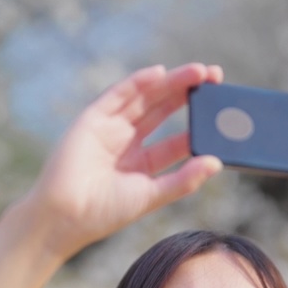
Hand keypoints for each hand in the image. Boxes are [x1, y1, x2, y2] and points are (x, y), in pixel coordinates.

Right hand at [25, 63, 224, 260]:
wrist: (64, 216)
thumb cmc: (105, 212)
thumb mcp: (151, 195)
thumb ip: (183, 180)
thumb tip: (217, 163)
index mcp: (144, 163)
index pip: (177, 140)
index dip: (199, 126)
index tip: (224, 115)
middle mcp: (128, 142)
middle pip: (164, 112)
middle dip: (189, 94)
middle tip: (217, 78)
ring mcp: (109, 129)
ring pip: (146, 99)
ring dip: (171, 83)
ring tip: (199, 72)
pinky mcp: (92, 120)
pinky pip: (117, 96)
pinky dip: (137, 83)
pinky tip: (160, 74)